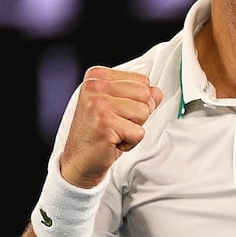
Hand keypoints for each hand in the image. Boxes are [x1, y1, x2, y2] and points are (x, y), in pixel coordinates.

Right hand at [59, 66, 162, 187]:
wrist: (78, 160)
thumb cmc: (97, 133)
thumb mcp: (117, 106)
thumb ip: (138, 95)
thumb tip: (156, 92)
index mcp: (97, 76)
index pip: (142, 80)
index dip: (137, 101)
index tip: (116, 112)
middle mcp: (95, 86)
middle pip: (145, 94)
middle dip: (138, 114)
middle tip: (116, 124)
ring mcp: (99, 104)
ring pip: (144, 112)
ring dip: (133, 129)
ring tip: (114, 132)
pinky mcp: (105, 123)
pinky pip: (139, 132)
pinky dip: (130, 143)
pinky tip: (112, 142)